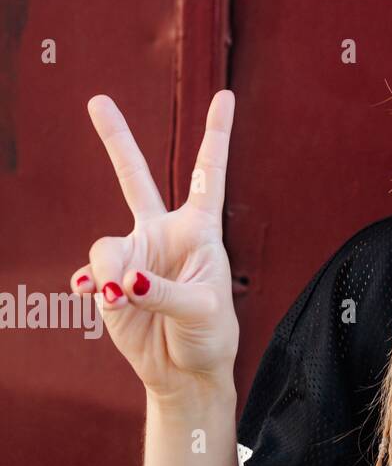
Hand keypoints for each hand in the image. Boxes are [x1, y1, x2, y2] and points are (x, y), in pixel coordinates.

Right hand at [71, 91, 239, 398]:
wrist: (184, 370)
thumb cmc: (209, 334)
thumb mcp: (203, 310)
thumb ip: (165, 291)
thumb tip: (124, 281)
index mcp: (200, 229)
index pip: (209, 174)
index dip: (216, 134)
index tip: (225, 95)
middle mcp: (164, 234)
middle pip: (135, 178)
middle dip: (115, 139)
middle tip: (98, 100)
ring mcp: (134, 255)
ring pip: (106, 246)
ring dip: (113, 273)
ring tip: (127, 298)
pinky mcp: (110, 281)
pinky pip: (92, 273)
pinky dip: (95, 286)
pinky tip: (102, 298)